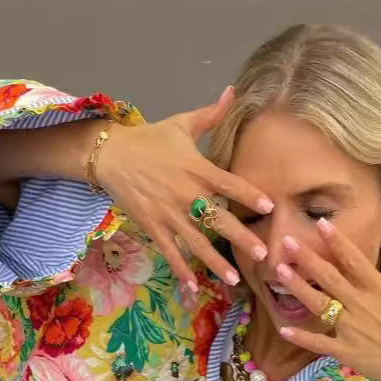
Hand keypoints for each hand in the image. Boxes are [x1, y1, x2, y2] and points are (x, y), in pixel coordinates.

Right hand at [96, 87, 273, 290]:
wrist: (111, 154)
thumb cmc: (150, 139)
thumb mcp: (181, 124)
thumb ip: (210, 114)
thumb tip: (233, 92)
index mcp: (197, 169)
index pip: (229, 184)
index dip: (249, 195)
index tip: (269, 207)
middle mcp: (186, 195)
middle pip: (218, 220)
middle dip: (241, 238)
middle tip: (263, 255)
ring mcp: (169, 214)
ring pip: (197, 242)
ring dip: (216, 262)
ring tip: (234, 280)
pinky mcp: (154, 227)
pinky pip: (170, 252)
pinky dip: (181, 270)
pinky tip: (193, 288)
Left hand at [277, 220, 380, 380]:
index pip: (354, 260)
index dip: (336, 241)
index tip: (320, 224)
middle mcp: (363, 306)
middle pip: (330, 277)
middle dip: (307, 258)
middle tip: (287, 241)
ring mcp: (352, 330)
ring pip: (320, 304)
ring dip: (298, 287)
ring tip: (279, 270)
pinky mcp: (346, 352)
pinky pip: (320, 344)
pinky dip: (302, 338)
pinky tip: (284, 329)